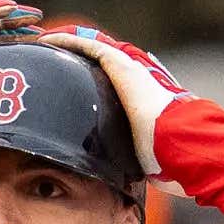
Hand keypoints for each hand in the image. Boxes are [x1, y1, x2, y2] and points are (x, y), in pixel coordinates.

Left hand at [40, 27, 194, 189]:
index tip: (72, 87)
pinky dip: (65, 40)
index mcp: (143, 98)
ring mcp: (128, 68)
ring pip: (92, 48)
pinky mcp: (118, 63)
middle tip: (53, 61)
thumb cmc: (169, 156)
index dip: (93, 80)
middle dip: (78, 58)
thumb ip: (137, 159)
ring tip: (44, 45)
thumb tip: (131, 183)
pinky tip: (45, 40)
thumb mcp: (147, 157)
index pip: (113, 83)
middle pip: (101, 61)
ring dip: (68, 45)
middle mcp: (136, 78)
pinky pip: (86, 45)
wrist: (178, 142)